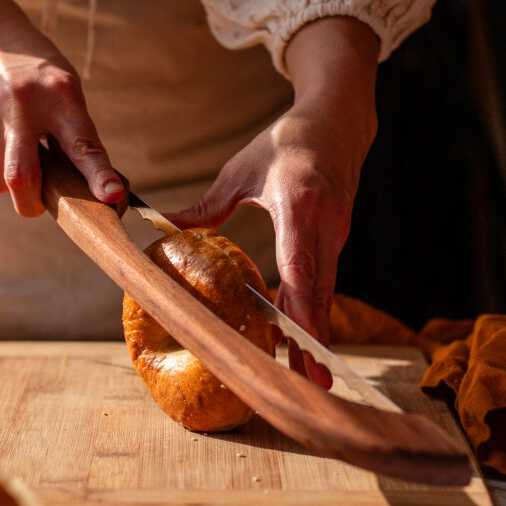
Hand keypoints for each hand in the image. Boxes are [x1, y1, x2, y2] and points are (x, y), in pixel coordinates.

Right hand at [0, 11, 122, 216]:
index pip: (82, 143)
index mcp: (60, 94)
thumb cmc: (35, 71)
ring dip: (11, 184)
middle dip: (31, 203)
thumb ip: (74, 131)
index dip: (97, 174)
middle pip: (22, 176)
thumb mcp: (64, 88)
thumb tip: (86, 185)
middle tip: (38, 206)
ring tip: (19, 160)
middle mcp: (23, 105)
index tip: (110, 196)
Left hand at [170, 17, 378, 387]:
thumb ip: (208, 206)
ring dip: (315, 334)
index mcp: (300, 205)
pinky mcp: (336, 241)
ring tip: (307, 376)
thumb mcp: (242, 170)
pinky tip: (300, 341)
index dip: (300, 306)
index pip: (301, 264)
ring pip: (323, 293)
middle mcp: (324, 227)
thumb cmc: (287, 143)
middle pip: (318, 292)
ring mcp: (335, 236)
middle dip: (313, 339)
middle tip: (309, 383)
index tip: (299, 339)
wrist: (339, 122)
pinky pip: (322, 283)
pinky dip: (312, 312)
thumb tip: (166, 228)